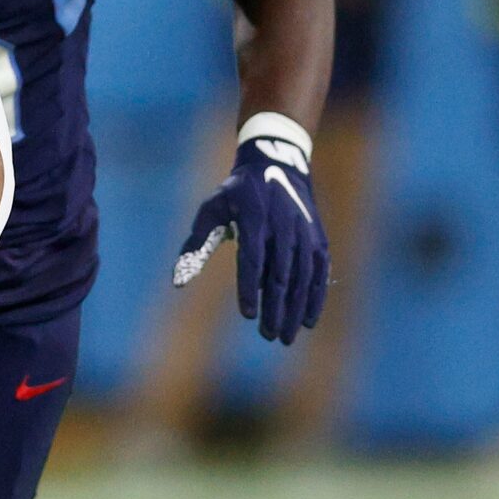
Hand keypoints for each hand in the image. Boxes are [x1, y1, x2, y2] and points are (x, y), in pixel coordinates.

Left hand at [173, 130, 329, 344]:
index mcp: (256, 219)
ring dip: (294, 309)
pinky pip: (320, 272)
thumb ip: (195, 244)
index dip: (250, 288)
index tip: (247, 315)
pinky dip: (316, 297)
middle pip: (281, 275)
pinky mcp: (318, 239)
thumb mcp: (212, 208)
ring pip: (303, 278)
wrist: (278, 163)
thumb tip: (178, 281)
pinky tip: (307, 321)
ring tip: (284, 336)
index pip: (253, 259)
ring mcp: (304, 234)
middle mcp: (284, 227)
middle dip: (275, 308)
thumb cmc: (237, 192)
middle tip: (267, 335)